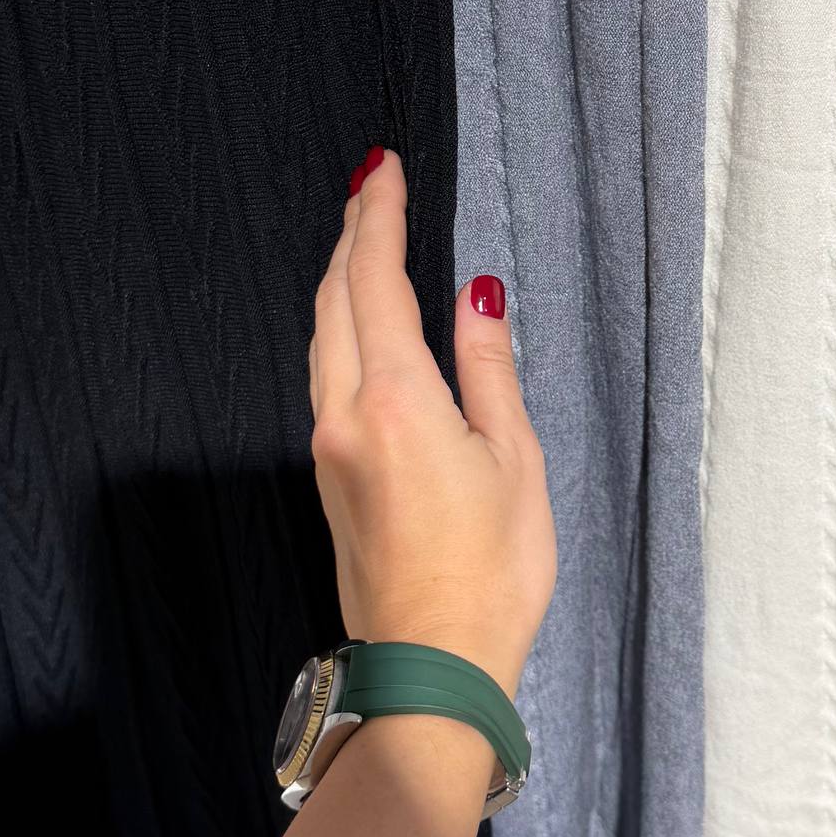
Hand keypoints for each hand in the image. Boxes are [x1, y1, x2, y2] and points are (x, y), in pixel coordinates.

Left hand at [308, 150, 554, 700]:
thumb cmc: (490, 575)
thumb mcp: (514, 460)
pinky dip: (341, 329)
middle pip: (334, 301)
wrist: (431, 668)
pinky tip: (363, 326)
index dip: (378, 217)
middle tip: (373, 185)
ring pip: (322, 339)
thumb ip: (489, 369)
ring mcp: (328, 450)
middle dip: (352, 236)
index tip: (383, 168)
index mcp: (393, 400)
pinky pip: (325, 378)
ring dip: (341, 282)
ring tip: (365, 241)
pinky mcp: (330, 480)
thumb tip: (478, 295)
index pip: (375, 281)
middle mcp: (343, 416)